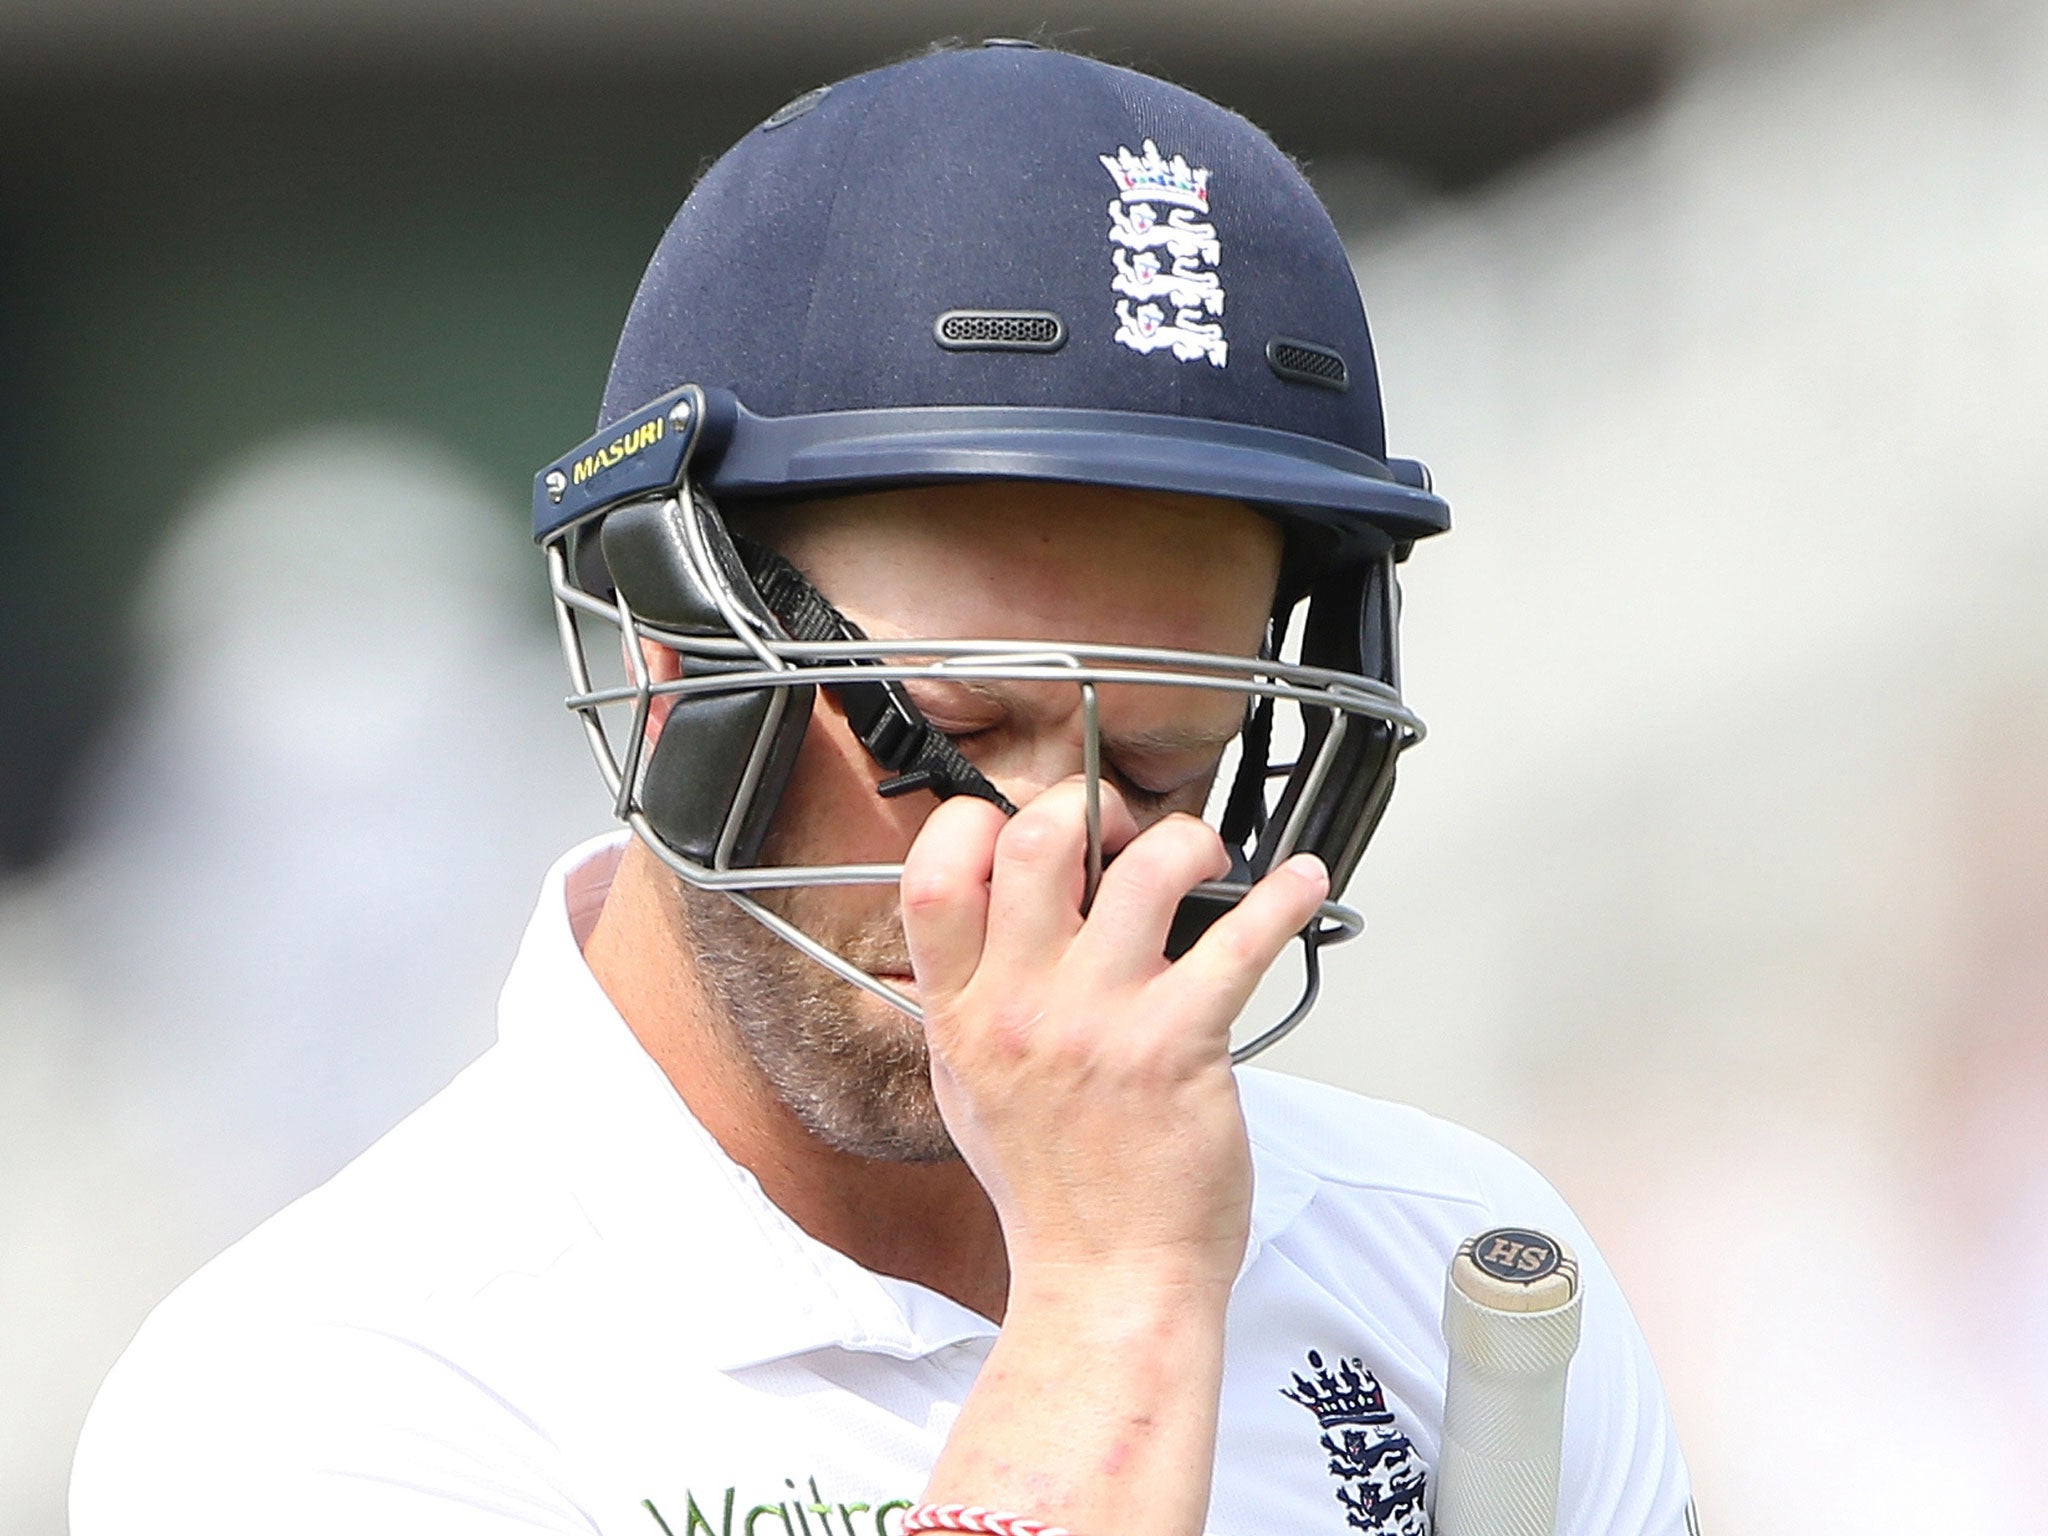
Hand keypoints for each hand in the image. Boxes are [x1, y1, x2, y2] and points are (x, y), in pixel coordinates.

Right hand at [900, 777, 1329, 1294]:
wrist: (1108, 1278)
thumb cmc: (1052, 1191)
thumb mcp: (969, 1087)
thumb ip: (971, 1000)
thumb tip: (987, 920)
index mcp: (963, 1013)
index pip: (934, 872)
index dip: (976, 820)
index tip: (1020, 818)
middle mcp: (1022, 1008)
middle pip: (1037, 840)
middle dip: (1088, 806)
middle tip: (1121, 829)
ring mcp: (1100, 1023)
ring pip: (1145, 869)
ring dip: (1185, 840)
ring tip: (1203, 855)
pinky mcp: (1179, 1045)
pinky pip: (1239, 941)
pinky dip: (1284, 899)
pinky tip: (1303, 886)